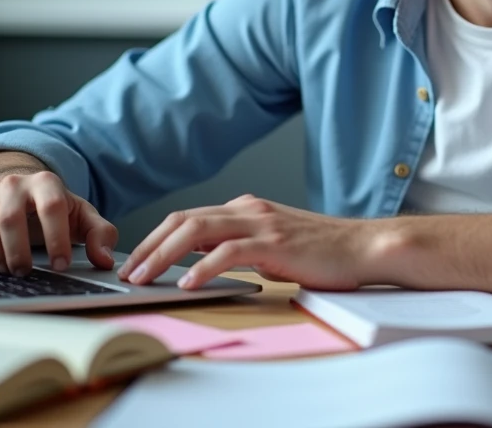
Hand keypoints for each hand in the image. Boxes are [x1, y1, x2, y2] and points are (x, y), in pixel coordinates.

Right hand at [0, 170, 117, 275]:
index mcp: (46, 182)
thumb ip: (101, 235)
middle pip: (10, 219)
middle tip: (28, 272)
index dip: (57, 239)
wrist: (22, 194)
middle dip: (19, 252)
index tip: (61, 265)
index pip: (51, 207)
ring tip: (11, 271)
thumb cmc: (56, 209)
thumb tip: (104, 260)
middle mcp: (14, 185)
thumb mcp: (83, 217)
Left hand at [118, 195, 379, 290]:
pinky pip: (228, 252)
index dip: (156, 238)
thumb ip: (243, 245)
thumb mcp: (274, 243)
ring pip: (197, 230)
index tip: (136, 261)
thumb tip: (207, 260)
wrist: (364, 245)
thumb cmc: (325, 250)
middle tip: (127, 271)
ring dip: (164, 255)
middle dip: (149, 246)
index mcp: (246, 208)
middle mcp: (248, 209)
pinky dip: (202, 267)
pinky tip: (187, 284)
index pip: (188, 217)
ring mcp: (261, 223)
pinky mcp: (274, 242)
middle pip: (183, 219)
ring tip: (144, 278)